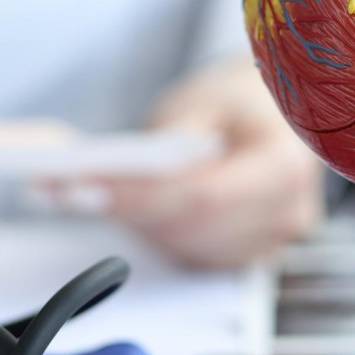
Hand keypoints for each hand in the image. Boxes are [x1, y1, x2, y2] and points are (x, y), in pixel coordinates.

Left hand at [87, 61, 323, 269]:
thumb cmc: (240, 100)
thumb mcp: (204, 99)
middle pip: (192, 229)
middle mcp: (286, 212)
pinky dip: (156, 233)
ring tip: (89, 192)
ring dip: (136, 224)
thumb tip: (123, 169)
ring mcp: (271, 241)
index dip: (142, 198)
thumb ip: (173, 136)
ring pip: (186, 248)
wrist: (273, 112)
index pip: (203, 197)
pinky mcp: (249, 254)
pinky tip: (128, 207)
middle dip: (128, 210)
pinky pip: (192, 255)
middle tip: (68, 189)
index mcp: (285, 165)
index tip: (89, 188)